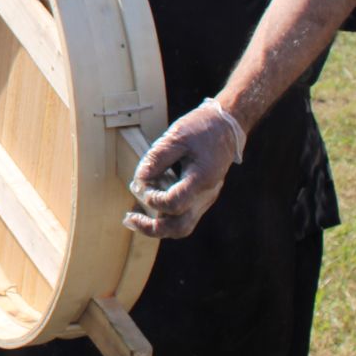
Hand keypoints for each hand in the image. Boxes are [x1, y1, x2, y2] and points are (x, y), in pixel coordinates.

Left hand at [124, 98, 244, 238]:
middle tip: (129, 219)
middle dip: (152, 229)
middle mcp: (206, 195)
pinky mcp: (201, 198)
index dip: (153, 200)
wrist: (226, 126)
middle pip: (180, 227)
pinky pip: (184, 217)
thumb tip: (139, 180)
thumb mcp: (176, 137)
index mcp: (201, 179)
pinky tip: (148, 208)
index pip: (174, 204)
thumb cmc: (201, 129)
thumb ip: (156, 159)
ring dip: (158, 227)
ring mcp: (205, 199)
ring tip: (134, 219)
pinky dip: (165, 218)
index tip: (141, 186)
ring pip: (183, 227)